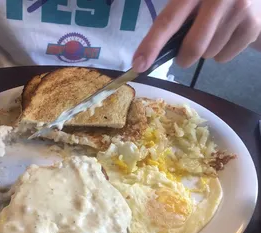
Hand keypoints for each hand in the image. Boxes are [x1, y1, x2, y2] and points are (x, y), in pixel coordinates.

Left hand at [133, 0, 260, 71]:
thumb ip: (174, 16)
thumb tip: (148, 54)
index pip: (168, 21)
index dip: (151, 45)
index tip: (138, 65)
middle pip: (193, 48)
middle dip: (184, 58)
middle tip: (185, 53)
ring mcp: (240, 10)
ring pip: (208, 55)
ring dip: (205, 51)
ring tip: (214, 31)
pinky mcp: (252, 26)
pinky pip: (224, 58)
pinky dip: (220, 53)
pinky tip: (226, 34)